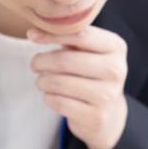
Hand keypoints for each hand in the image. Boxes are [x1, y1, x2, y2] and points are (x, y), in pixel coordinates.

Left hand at [28, 25, 128, 148]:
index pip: (80, 35)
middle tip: (35, 64)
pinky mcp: (95, 116)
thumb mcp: (87, 51)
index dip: (51, 34)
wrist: (109, 113)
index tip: (32, 35)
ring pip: (58, 83)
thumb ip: (67, 37)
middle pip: (65, 60)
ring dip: (42, 81)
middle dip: (41, 61)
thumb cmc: (91, 74)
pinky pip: (58, 102)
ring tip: (42, 81)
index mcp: (116, 47)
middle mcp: (115, 70)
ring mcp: (107, 95)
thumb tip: (33, 32)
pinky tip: (52, 96)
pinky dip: (48, 98)